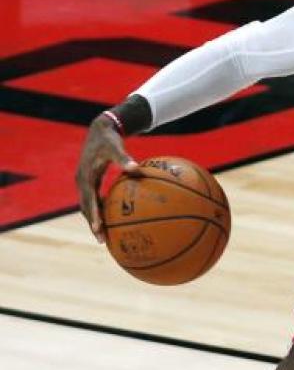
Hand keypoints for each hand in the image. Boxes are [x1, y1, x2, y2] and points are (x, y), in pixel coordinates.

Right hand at [75, 115, 140, 243]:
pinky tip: (112, 218)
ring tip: (105, 235)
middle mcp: (82, 181)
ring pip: (88, 205)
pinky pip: (94, 199)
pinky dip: (100, 209)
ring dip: (95, 219)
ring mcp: (84, 182)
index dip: (93, 216)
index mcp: (86, 177)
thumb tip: (136, 168)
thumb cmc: (109, 139)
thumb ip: (124, 159)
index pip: (88, 201)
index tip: (99, 229)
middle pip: (85, 208)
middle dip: (93, 224)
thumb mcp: (116, 147)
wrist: (101, 129)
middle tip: (103, 240)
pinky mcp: (90, 181)